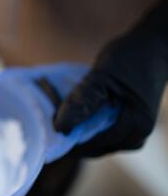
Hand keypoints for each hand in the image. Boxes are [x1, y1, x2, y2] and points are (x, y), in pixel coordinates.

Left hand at [54, 0, 167, 158]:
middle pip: (92, 147)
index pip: (92, 143)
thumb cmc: (129, 59)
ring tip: (56, 115)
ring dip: (74, 131)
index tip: (45, 126)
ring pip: (93, 143)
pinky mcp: (123, 129)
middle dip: (68, 135)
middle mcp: (135, 136)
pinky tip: (69, 114)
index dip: (66, 137)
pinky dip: (82, 127)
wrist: (151, 48)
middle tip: (46, 120)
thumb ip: (82, 101)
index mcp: (135, 126)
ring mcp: (131, 135)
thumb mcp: (102, 76)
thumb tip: (60, 128)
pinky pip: (97, 135)